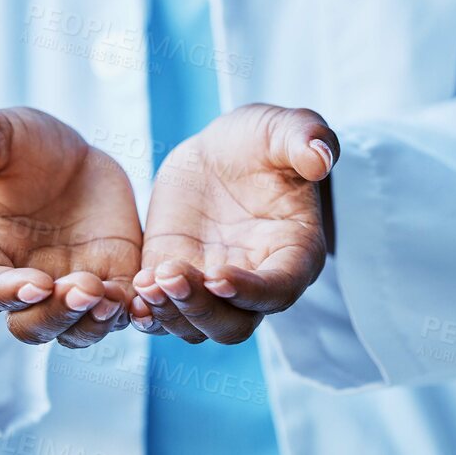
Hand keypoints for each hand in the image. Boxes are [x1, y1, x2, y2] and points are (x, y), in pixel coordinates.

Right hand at [0, 107, 141, 347]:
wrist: (64, 154)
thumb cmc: (16, 145)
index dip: (6, 293)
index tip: (36, 283)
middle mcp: (22, 281)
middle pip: (31, 325)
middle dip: (57, 314)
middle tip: (85, 287)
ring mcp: (66, 286)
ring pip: (76, 329)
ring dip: (93, 322)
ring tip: (114, 295)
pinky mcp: (109, 278)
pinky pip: (119, 311)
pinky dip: (131, 313)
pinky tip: (146, 296)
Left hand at [131, 103, 337, 343]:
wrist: (221, 151)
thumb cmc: (262, 141)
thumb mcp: (283, 128)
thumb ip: (306, 138)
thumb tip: (322, 156)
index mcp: (294, 252)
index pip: (279, 289)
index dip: (251, 291)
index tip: (217, 276)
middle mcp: (256, 281)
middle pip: (234, 324)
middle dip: (202, 310)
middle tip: (171, 276)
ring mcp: (213, 287)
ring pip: (196, 326)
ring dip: (170, 313)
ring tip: (147, 282)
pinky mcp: (177, 278)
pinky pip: (164, 311)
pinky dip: (149, 311)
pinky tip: (133, 293)